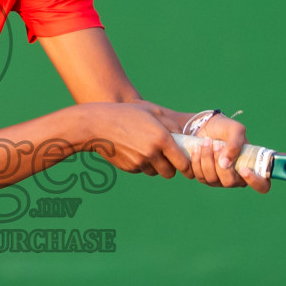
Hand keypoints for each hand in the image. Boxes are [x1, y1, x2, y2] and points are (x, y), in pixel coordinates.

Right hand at [77, 103, 191, 178]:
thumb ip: (171, 124)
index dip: (188, 167)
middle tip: (168, 159)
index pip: (183, 163)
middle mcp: (152, 153)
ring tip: (147, 151)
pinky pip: (141, 170)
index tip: (187, 166)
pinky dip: (141, 164)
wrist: (98, 125)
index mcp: (162, 139)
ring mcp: (139, 162)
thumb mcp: (151, 112)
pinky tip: (133, 150)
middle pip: (170, 173)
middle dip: (171, 168)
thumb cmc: (127, 114)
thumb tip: (185, 137)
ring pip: (155, 172)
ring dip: (155, 166)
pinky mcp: (129, 168)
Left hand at [187, 114, 270, 192]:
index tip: (243, 169)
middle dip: (220, 163)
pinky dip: (197, 161)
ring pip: (212, 179)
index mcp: (252, 168)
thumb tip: (225, 163)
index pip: (262, 186)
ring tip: (206, 142)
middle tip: (217, 145)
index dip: (255, 181)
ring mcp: (220, 180)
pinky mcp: (204, 178)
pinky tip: (197, 148)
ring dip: (207, 159)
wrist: (206, 126)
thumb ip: (235, 144)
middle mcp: (237, 178)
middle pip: (230, 182)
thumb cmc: (226, 128)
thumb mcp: (235, 130)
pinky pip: (199, 176)